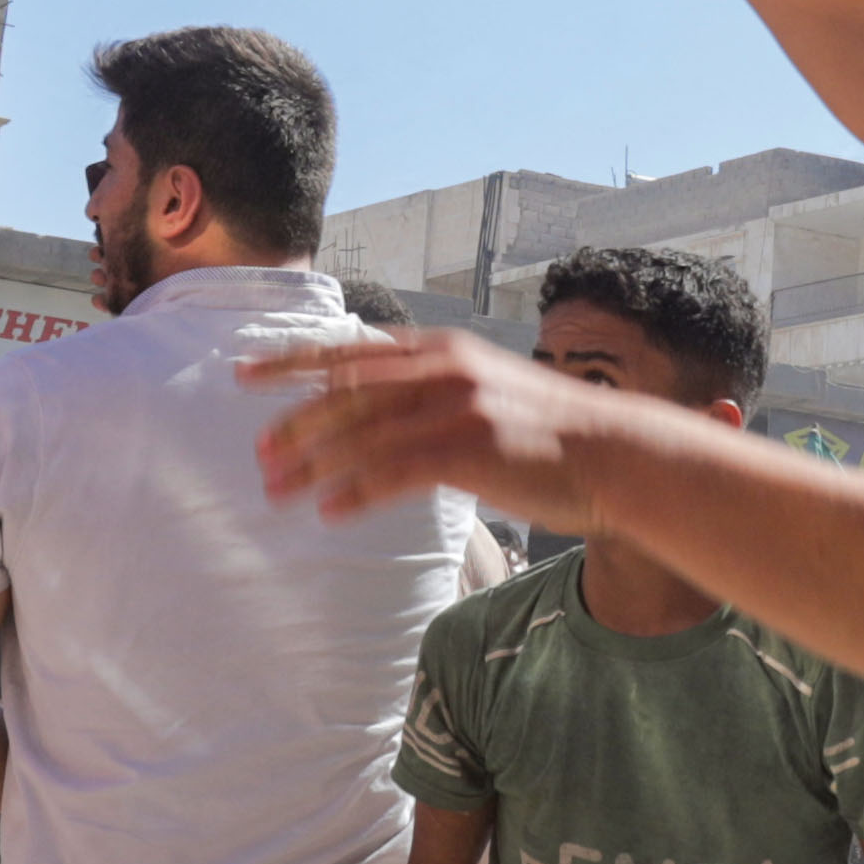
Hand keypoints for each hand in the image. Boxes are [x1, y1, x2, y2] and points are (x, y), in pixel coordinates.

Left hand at [249, 323, 623, 534]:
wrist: (619, 454)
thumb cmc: (551, 434)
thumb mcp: (489, 389)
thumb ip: (436, 391)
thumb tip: (382, 410)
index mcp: (443, 351)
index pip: (352, 352)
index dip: (293, 361)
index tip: (244, 374)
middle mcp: (444, 369)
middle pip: (347, 393)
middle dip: (295, 423)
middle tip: (259, 454)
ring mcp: (457, 407)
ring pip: (363, 435)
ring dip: (314, 465)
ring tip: (279, 492)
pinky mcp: (470, 449)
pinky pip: (394, 472)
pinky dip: (356, 492)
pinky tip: (330, 512)